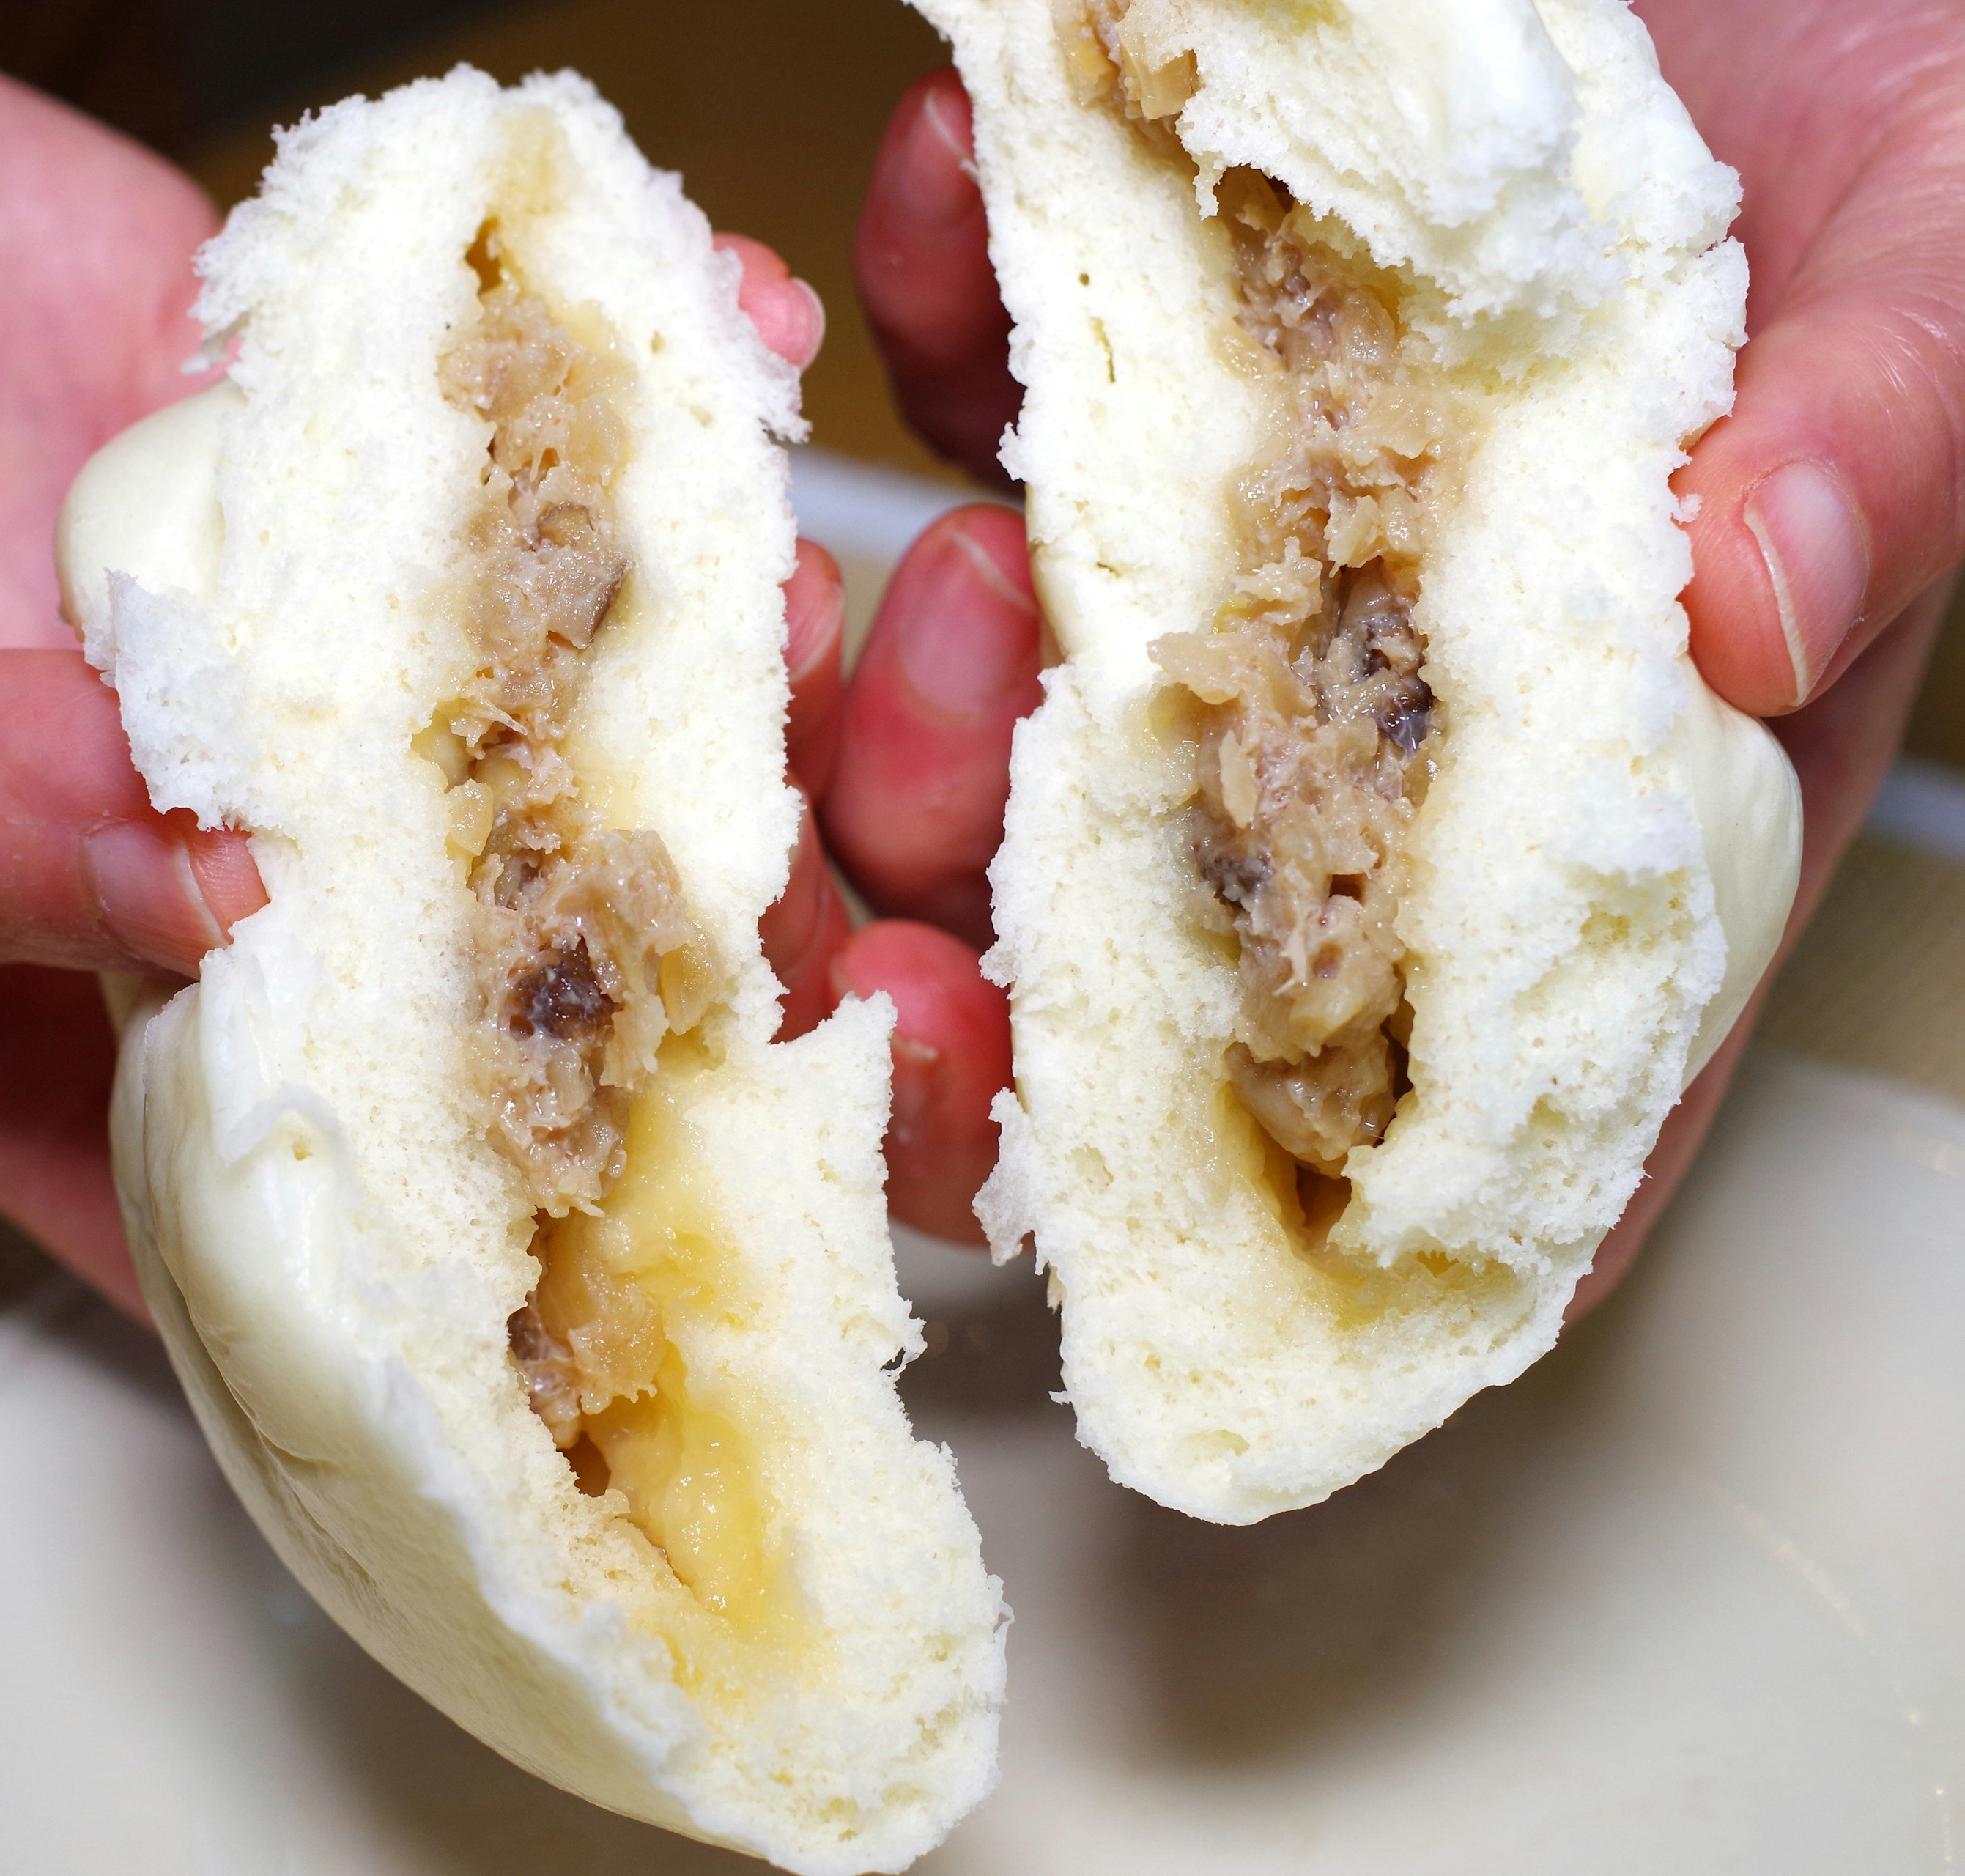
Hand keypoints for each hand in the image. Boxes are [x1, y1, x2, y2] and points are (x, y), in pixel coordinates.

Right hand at [0, 0, 841, 1310]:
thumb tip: (206, 896)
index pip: (265, 1177)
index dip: (448, 1225)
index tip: (637, 1207)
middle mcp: (143, 828)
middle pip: (436, 934)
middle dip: (623, 923)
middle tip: (782, 892)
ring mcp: (230, 618)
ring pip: (497, 677)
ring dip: (662, 654)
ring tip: (789, 618)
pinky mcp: (259, 411)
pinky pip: (466, 419)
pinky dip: (603, 382)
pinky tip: (718, 349)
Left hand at [841, 2, 1964, 1282]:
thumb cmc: (1894, 117)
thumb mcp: (1948, 275)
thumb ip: (1888, 447)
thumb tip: (1755, 603)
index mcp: (1583, 777)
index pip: (1426, 1072)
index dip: (1256, 1183)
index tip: (1099, 1179)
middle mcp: (1375, 696)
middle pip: (1117, 941)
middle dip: (971, 951)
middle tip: (913, 878)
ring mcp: (1222, 543)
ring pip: (980, 713)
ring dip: (901, 691)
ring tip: (937, 562)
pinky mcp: (1125, 366)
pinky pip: (969, 378)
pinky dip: (929, 313)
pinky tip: (936, 207)